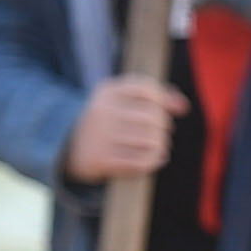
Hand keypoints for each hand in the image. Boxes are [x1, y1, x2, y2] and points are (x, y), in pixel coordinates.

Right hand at [60, 75, 187, 182]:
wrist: (67, 144)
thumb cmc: (108, 120)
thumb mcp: (123, 100)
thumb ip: (156, 96)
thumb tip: (183, 106)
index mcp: (108, 91)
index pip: (146, 88)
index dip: (164, 100)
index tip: (169, 110)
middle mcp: (103, 110)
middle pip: (153, 117)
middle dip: (164, 127)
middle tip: (161, 133)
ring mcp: (101, 136)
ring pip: (151, 140)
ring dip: (161, 146)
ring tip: (158, 147)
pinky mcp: (101, 159)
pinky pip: (141, 161)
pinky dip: (153, 161)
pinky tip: (154, 159)